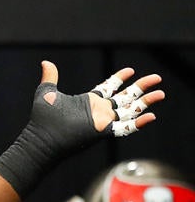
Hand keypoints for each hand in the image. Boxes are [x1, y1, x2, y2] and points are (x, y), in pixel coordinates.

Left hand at [31, 61, 162, 151]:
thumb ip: (50, 78)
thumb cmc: (41, 121)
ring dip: (146, 103)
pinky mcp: (102, 132)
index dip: (120, 78)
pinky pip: (125, 129)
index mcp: (89, 101)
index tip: (130, 70)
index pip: (109, 88)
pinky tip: (151, 116)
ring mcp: (102, 122)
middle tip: (157, 78)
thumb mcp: (47, 94)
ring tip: (161, 94)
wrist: (40, 139)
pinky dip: (138, 123)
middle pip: (126, 97)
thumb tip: (46, 62)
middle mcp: (99, 111)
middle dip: (142, 87)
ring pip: (130, 110)